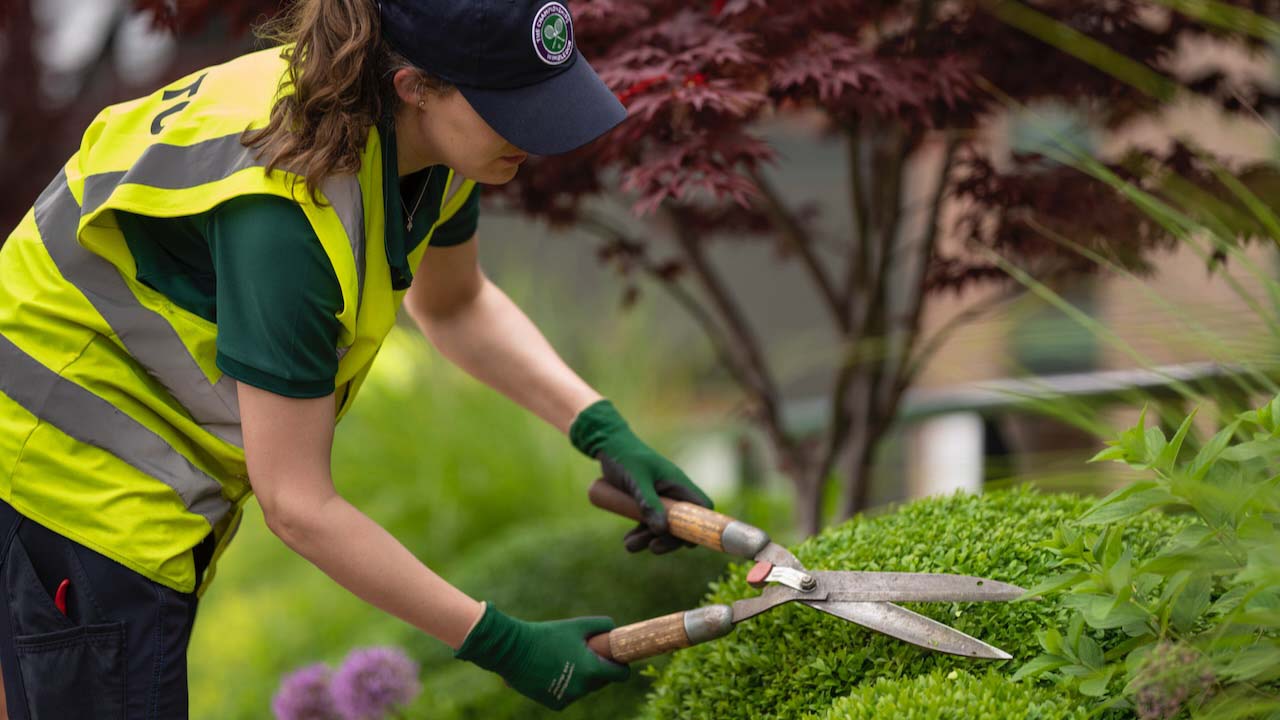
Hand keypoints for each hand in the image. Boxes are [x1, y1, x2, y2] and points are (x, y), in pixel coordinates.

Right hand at [454, 603, 628, 709]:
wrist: (513, 651)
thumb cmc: (547, 635)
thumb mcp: (577, 625)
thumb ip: (602, 625)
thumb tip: (614, 632)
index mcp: (592, 670)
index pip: (621, 675)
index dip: (621, 666)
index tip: (616, 659)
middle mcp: (583, 688)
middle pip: (601, 681)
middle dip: (597, 669)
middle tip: (584, 654)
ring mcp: (569, 699)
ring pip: (584, 688)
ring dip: (580, 677)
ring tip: (563, 660)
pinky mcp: (556, 705)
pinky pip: (569, 695)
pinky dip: (565, 686)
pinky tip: (552, 672)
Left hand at [570, 399, 713, 553]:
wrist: (606, 445)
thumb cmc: (624, 458)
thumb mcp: (636, 481)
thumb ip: (648, 504)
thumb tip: (662, 530)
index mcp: (678, 483)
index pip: (701, 507)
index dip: (701, 526)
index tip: (688, 543)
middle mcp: (672, 492)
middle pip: (682, 524)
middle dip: (668, 539)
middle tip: (653, 547)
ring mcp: (659, 499)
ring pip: (662, 527)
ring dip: (648, 539)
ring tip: (628, 544)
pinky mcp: (645, 502)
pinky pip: (648, 523)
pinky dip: (639, 534)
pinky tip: (627, 540)